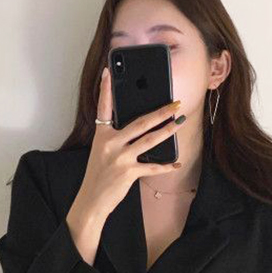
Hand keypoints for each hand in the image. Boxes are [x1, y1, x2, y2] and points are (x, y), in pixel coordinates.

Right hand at [68, 66, 184, 231]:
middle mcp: (110, 143)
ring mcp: (120, 158)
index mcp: (101, 135)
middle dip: (160, 112)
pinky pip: (152, 167)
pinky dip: (166, 166)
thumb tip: (138, 129)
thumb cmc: (98, 176)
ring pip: (149, 140)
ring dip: (167, 130)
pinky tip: (177, 162)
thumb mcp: (101, 152)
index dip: (105, 90)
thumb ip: (115, 138)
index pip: (104, 108)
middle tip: (175, 104)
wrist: (92, 200)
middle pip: (139, 122)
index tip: (108, 72)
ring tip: (179, 122)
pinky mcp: (128, 173)